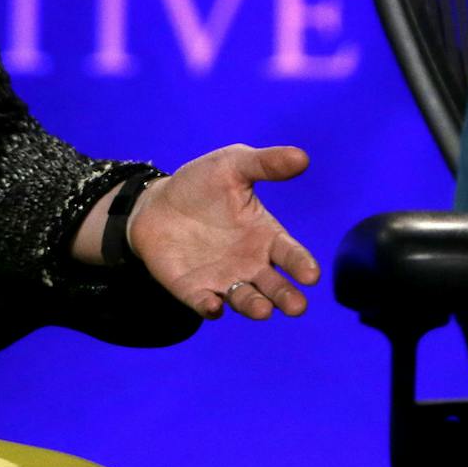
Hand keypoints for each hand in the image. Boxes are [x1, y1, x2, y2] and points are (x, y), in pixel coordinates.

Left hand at [127, 145, 320, 319]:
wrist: (156, 203)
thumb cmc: (202, 184)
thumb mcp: (234, 165)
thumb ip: (266, 164)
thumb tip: (302, 157)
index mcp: (265, 236)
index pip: (290, 254)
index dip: (302, 264)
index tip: (311, 274)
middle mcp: (250, 264)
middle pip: (274, 286)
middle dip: (286, 297)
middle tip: (297, 307)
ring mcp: (222, 280)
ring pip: (244, 299)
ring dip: (254, 306)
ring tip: (263, 310)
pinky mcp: (193, 290)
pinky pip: (204, 303)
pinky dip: (209, 307)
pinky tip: (214, 306)